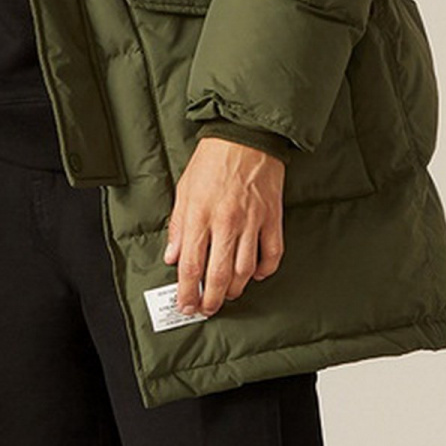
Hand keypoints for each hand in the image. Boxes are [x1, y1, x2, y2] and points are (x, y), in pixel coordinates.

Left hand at [165, 137, 286, 315]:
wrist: (247, 136)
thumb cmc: (213, 160)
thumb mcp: (184, 190)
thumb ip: (178, 226)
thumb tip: (173, 257)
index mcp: (200, 215)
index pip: (191, 265)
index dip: (187, 292)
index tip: (186, 305)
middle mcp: (226, 222)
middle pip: (218, 275)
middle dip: (210, 299)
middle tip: (206, 309)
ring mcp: (252, 221)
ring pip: (245, 270)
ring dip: (235, 289)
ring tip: (227, 294)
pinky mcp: (272, 218)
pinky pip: (272, 254)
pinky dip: (266, 270)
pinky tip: (257, 275)